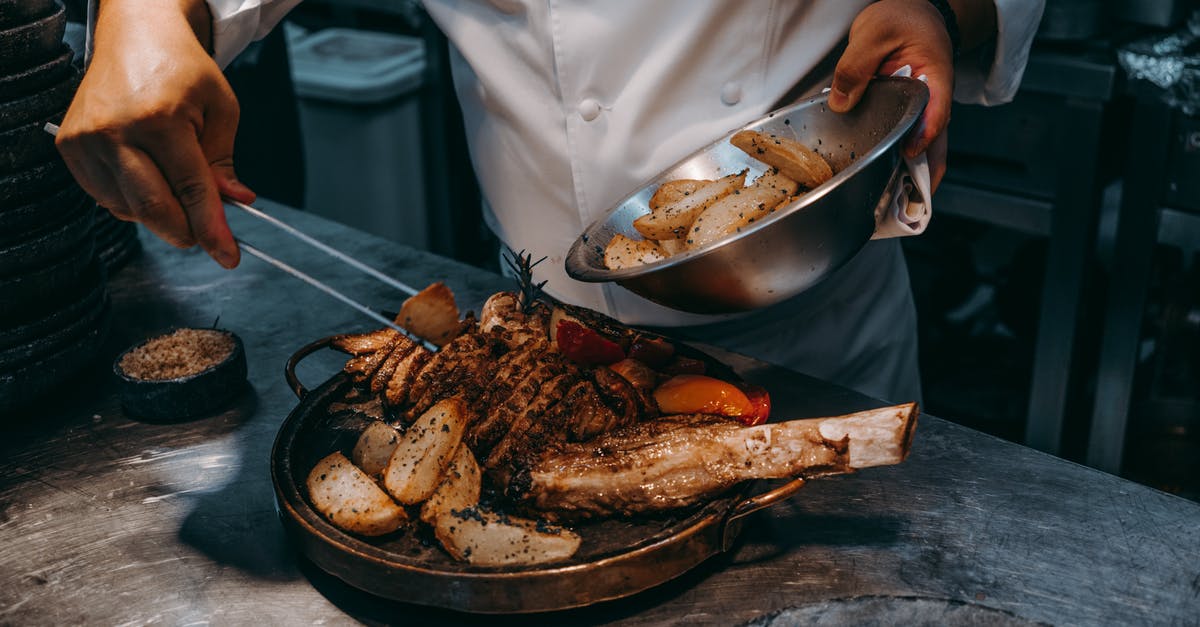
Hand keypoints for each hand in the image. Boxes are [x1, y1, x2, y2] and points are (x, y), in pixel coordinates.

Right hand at [55, 0, 254, 267]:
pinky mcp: (70, 147)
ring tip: (176, 184)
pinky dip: (132, 201)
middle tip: (206, 235)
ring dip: (160, 213)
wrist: (136, 36)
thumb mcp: (221, 109)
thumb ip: (223, 162)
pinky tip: (148, 178)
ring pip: (128, 208)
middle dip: (185, 231)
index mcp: (159, 118)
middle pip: (153, 207)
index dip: (212, 229)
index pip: (190, 189)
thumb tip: (234, 203)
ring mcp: (87, 140)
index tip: (228, 256)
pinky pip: (105, 197)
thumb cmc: (183, 69)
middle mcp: (115, 130)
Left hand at [827, 0, 954, 190]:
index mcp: (934, 78)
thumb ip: (856, 65)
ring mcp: (921, 112)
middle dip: (922, 177)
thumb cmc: (903, 18)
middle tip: (905, 207)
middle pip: (935, 144)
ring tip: (891, 207)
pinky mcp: (907, 117)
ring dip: (909, 178)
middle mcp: (933, 101)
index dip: (925, 136)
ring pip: (922, 152)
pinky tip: (878, 183)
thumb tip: (840, 102)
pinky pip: (905, 144)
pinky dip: (896, 165)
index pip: (936, 112)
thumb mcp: (875, 32)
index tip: (910, 154)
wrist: (913, 12)